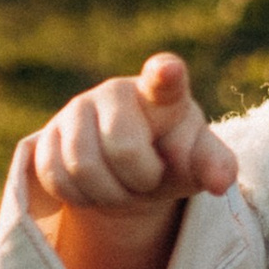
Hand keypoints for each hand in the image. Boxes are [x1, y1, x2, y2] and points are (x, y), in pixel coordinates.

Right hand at [23, 52, 235, 268]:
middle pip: (123, 148)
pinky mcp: (46, 135)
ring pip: (83, 167)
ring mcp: (76, 110)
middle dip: (139, 179)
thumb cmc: (172, 158)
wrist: (130, 171)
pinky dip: (79, 197)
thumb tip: (222, 183)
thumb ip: (214, 166)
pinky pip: (55, 177)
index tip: (168, 70)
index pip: (164, 81)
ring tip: (121, 185)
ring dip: (108, 193)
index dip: (164, 75)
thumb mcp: (197, 163)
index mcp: (162, 94)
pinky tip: (93, 187)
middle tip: (147, 179)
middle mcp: (116, 92)